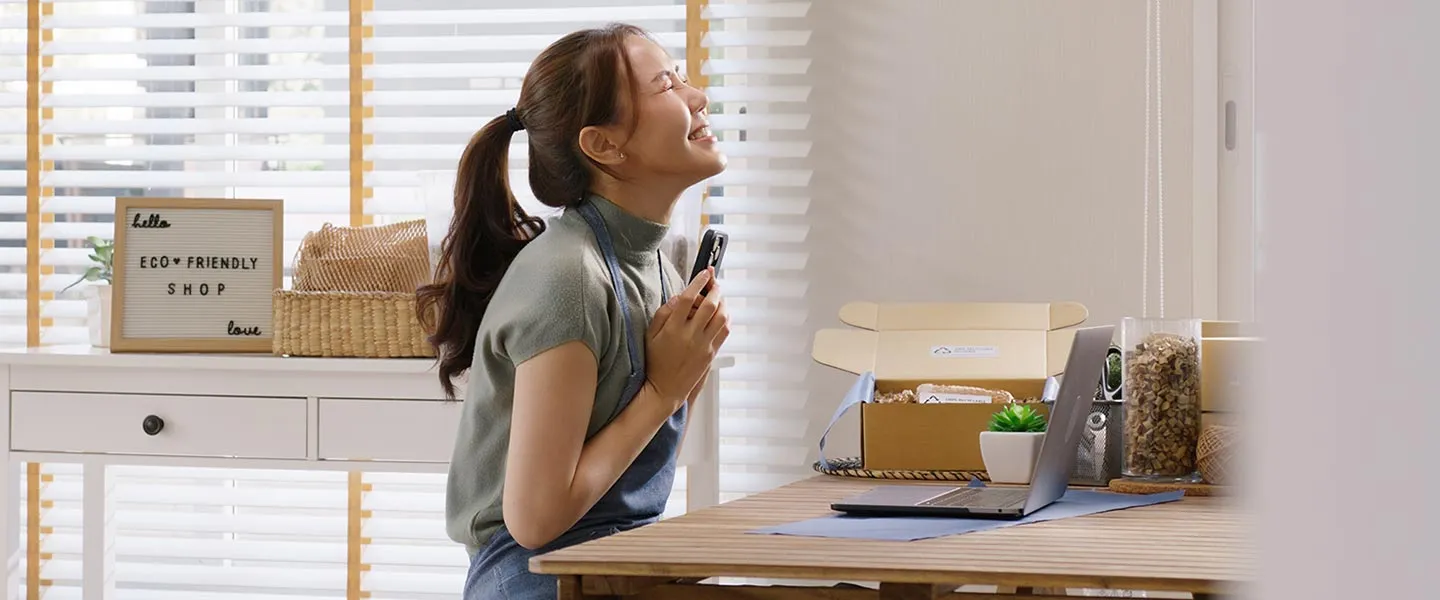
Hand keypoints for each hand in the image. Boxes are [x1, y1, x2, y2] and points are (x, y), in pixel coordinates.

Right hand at [643, 267, 730, 410]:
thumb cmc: (655, 361)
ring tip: (718, 297)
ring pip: (721, 317)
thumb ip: (662, 314)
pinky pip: (724, 331)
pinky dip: (726, 318)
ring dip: (723, 303)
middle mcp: (690, 336)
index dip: (698, 283)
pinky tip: (720, 314)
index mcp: (673, 329)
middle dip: (714, 289)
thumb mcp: (650, 336)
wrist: (665, 389)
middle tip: (714, 282)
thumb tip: (677, 298)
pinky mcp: (711, 353)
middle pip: (709, 305)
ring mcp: (703, 345)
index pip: (688, 299)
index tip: (704, 273)